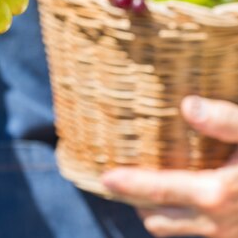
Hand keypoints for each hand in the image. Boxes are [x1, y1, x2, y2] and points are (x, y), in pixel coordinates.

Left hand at [102, 96, 237, 236]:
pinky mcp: (229, 233)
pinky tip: (170, 190)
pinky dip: (170, 213)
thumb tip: (187, 106)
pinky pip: (189, 229)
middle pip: (155, 216)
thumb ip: (224, 120)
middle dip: (129, 198)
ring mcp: (221, 231)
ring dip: (149, 208)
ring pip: (170, 227)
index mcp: (213, 193)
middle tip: (108, 178)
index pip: (160, 192)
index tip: (104, 177)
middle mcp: (213, 220)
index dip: (129, 185)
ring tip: (134, 183)